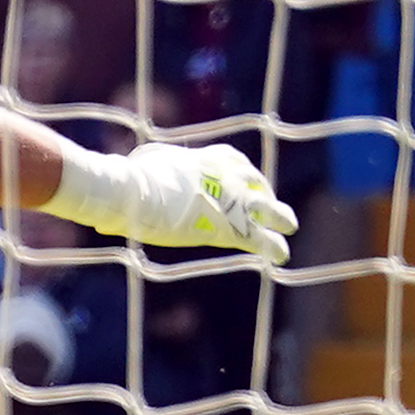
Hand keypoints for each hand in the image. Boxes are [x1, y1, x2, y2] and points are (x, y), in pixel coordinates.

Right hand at [51, 140, 296, 263]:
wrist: (135, 193)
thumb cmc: (130, 178)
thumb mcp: (145, 163)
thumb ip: (151, 168)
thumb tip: (124, 174)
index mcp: (207, 159)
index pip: (234, 162)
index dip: (241, 173)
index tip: (245, 181)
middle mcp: (228, 176)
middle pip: (256, 182)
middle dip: (264, 193)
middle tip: (270, 204)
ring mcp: (234, 201)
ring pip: (268, 209)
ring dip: (281, 217)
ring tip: (290, 225)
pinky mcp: (232, 227)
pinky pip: (260, 238)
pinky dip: (273, 246)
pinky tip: (281, 255)